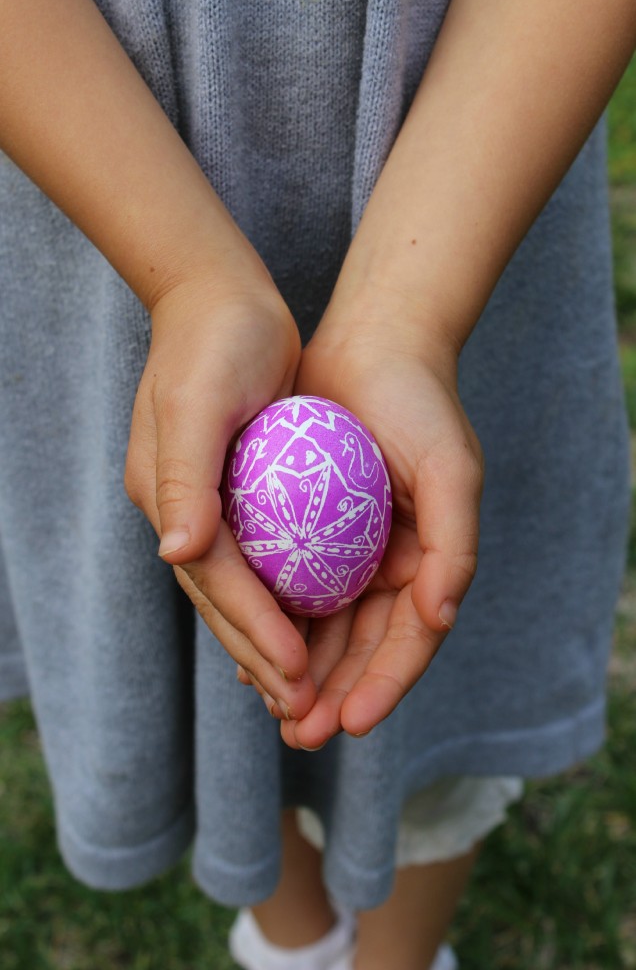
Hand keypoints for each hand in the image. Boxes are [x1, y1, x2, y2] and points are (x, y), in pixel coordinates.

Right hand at [124, 274, 316, 719]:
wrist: (224, 297)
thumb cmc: (214, 342)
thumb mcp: (195, 401)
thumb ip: (184, 479)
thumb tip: (177, 554)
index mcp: (170, 500)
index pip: (218, 582)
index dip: (254, 630)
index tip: (294, 674)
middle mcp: (188, 513)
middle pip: (227, 601)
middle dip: (262, 656)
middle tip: (304, 710)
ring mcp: (214, 505)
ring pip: (247, 591)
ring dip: (275, 641)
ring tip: (310, 690)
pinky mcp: (244, 492)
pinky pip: (266, 560)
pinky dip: (286, 598)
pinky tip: (314, 626)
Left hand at [276, 324, 482, 748]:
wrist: (373, 344)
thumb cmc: (420, 405)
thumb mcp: (451, 471)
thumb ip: (455, 547)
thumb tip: (439, 618)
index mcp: (429, 562)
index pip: (409, 641)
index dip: (383, 686)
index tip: (348, 723)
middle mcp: (391, 565)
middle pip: (363, 648)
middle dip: (334, 695)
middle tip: (300, 734)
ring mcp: (350, 550)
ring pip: (324, 627)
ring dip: (300, 671)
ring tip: (271, 708)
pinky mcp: (310, 529)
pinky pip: (291, 585)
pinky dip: (273, 619)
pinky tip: (246, 647)